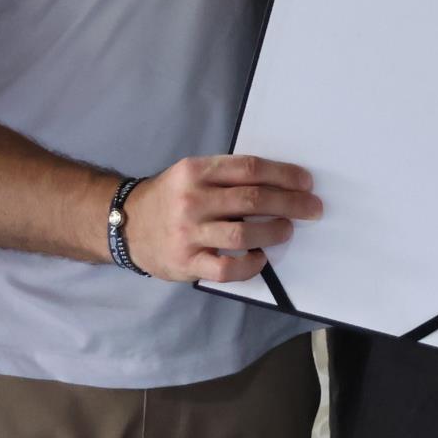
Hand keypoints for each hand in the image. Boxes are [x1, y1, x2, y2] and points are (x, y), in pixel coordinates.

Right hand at [121, 154, 322, 282]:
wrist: (125, 225)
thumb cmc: (169, 198)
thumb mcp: (190, 174)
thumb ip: (225, 177)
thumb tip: (277, 183)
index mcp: (196, 171)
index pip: (249, 169)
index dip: (283, 175)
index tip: (306, 182)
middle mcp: (192, 200)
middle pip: (252, 200)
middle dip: (290, 203)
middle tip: (312, 208)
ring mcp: (188, 233)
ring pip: (243, 234)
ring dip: (273, 232)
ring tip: (287, 230)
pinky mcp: (187, 262)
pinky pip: (226, 268)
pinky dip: (250, 265)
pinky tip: (260, 258)